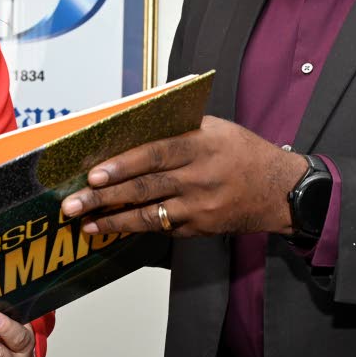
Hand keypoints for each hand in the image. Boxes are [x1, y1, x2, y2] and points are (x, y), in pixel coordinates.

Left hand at [61, 115, 307, 236]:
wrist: (281, 190)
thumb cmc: (244, 152)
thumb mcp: (216, 128)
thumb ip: (178, 128)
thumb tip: (133, 127)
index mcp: (201, 145)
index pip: (155, 155)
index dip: (122, 166)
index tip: (93, 175)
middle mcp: (199, 177)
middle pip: (145, 188)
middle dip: (104, 198)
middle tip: (73, 204)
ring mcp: (200, 207)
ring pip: (150, 215)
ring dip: (114, 221)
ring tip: (86, 223)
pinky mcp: (200, 228)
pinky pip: (163, 228)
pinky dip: (136, 228)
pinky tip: (113, 228)